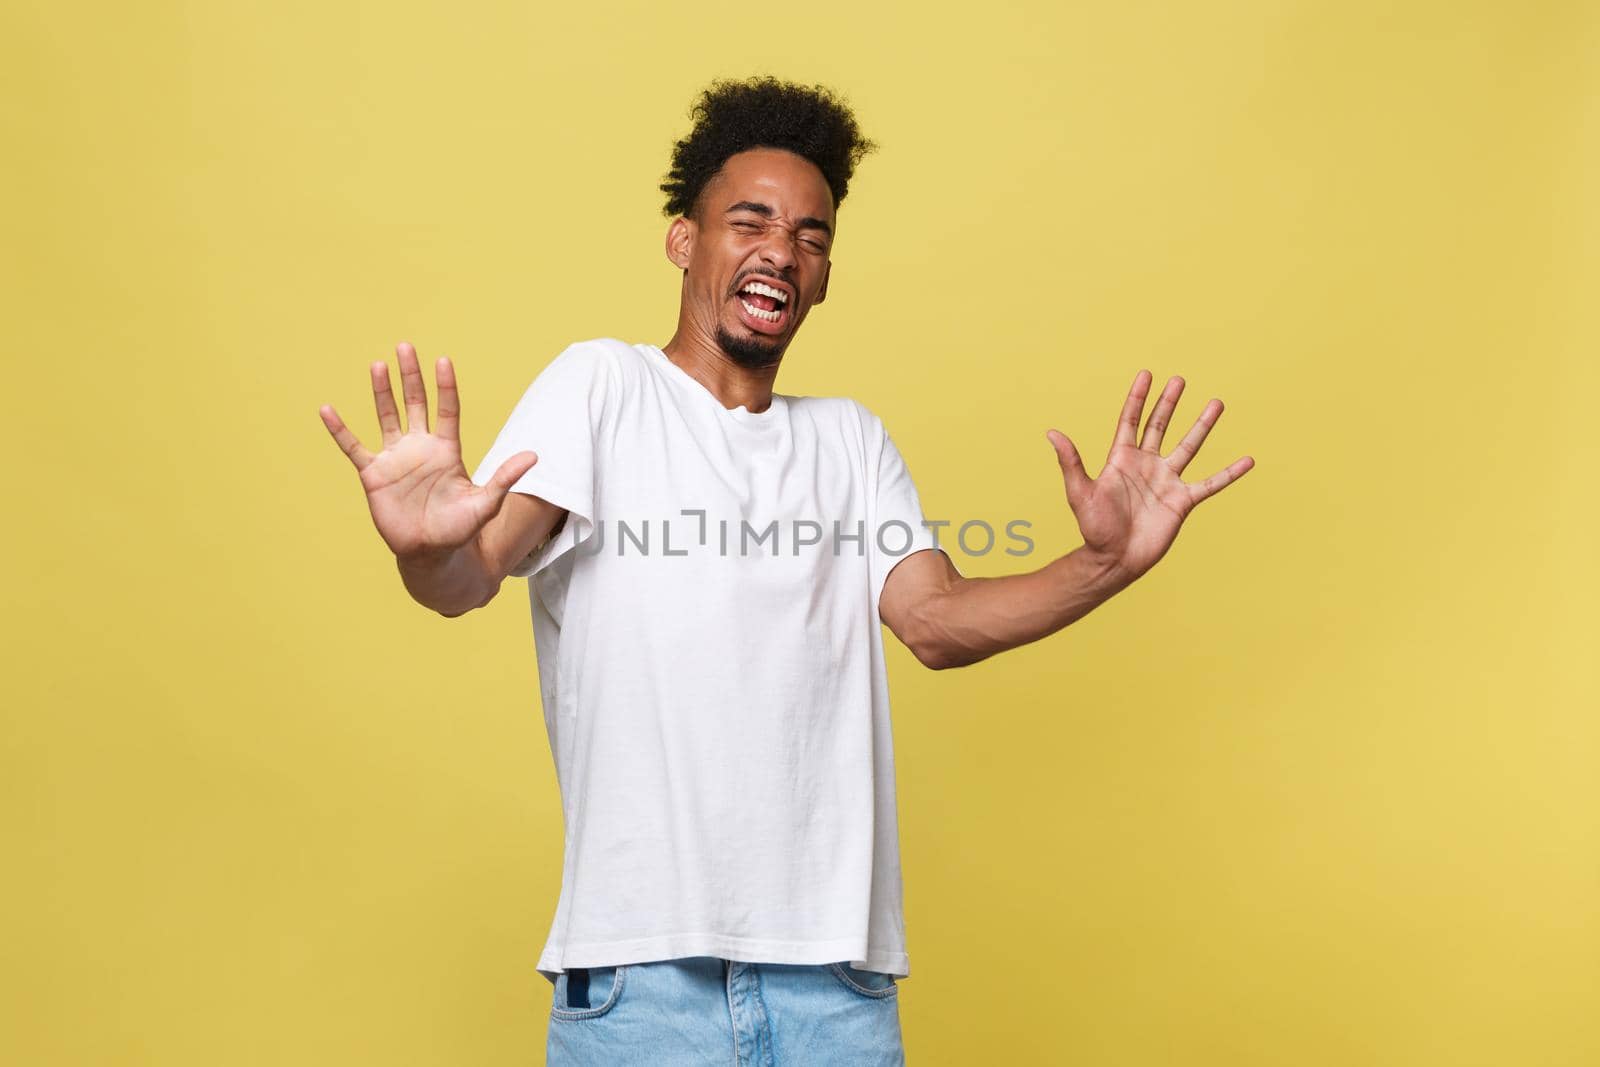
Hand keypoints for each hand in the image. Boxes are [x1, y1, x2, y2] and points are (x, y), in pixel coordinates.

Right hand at [319, 342, 537, 559]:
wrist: (430, 553)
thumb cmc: (458, 529)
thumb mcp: (485, 503)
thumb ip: (505, 477)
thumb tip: (534, 456)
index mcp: (446, 450)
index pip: (446, 410)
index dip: (445, 386)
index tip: (443, 360)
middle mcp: (420, 448)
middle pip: (415, 403)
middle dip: (411, 376)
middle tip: (405, 346)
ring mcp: (395, 459)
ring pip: (387, 417)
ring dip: (382, 392)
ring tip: (378, 365)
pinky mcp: (373, 474)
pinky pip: (353, 447)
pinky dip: (340, 430)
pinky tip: (327, 410)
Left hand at [1046, 370, 1253, 580]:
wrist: (1114, 560)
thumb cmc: (1094, 529)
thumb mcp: (1080, 493)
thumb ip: (1070, 462)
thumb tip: (1051, 433)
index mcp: (1121, 459)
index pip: (1131, 421)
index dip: (1138, 398)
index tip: (1147, 374)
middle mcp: (1146, 465)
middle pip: (1160, 426)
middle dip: (1168, 403)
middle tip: (1179, 380)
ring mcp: (1166, 481)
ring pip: (1188, 446)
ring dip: (1202, 425)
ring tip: (1216, 403)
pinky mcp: (1182, 500)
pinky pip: (1211, 483)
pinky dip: (1229, 473)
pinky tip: (1248, 460)